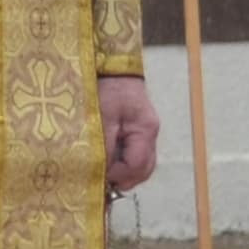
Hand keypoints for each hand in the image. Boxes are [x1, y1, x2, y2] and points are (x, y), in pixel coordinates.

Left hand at [101, 74, 158, 195]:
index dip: (117, 176)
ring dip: (122, 172)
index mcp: (145, 130)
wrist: (112, 66)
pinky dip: (122, 162)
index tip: (98, 177)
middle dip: (123, 179)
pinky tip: (106, 161)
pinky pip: (134, 154)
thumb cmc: (107, 87)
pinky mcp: (138, 130)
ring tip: (102, 173)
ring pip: (140, 164)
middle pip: (143, 169)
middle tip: (101, 182)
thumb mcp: (102, 116)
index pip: (137, 166)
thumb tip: (101, 172)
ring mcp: (146, 133)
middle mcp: (150, 134)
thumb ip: (104, 145)